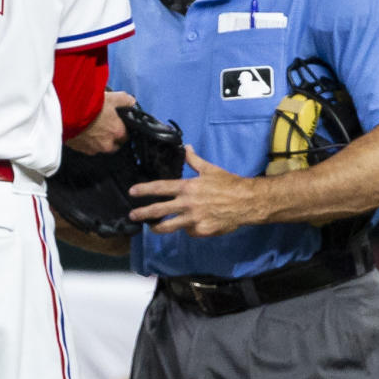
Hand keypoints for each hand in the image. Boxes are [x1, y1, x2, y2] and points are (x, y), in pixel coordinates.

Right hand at [66, 90, 135, 154]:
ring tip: (91, 128)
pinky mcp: (79, 149)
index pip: (126, 137)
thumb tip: (131, 102)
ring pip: (99, 147)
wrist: (68, 112)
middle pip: (113, 146)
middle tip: (105, 127)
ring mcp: (92, 148)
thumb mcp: (111, 98)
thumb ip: (124, 100)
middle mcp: (106, 144)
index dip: (122, 130)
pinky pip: (85, 147)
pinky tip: (82, 131)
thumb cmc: (90, 105)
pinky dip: (85, 141)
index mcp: (117, 132)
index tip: (118, 125)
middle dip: (111, 138)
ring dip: (97, 141)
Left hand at [129, 145, 267, 235]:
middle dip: (143, 213)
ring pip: (169, 226)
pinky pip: (189, 231)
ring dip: (158, 227)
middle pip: (158, 210)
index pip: (160, 188)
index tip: (133, 192)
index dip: (144, 190)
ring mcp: (193, 219)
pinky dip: (188, 228)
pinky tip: (189, 225)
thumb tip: (186, 147)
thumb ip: (194, 160)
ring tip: (152, 227)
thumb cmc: (229, 184)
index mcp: (187, 187)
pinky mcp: (201, 231)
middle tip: (132, 215)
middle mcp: (187, 204)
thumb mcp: (210, 169)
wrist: (246, 202)